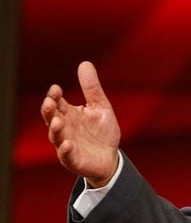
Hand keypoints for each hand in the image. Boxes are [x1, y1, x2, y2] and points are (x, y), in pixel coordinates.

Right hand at [41, 61, 120, 186]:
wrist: (110, 157)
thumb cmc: (102, 131)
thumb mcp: (100, 106)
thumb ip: (91, 88)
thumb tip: (85, 63)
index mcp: (69, 114)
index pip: (57, 103)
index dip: (55, 96)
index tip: (56, 89)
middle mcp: (64, 128)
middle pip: (51, 118)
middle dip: (49, 110)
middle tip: (50, 102)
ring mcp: (66, 144)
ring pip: (56, 136)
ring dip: (55, 129)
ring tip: (58, 121)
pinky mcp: (73, 160)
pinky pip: (66, 155)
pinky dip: (65, 150)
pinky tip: (68, 144)